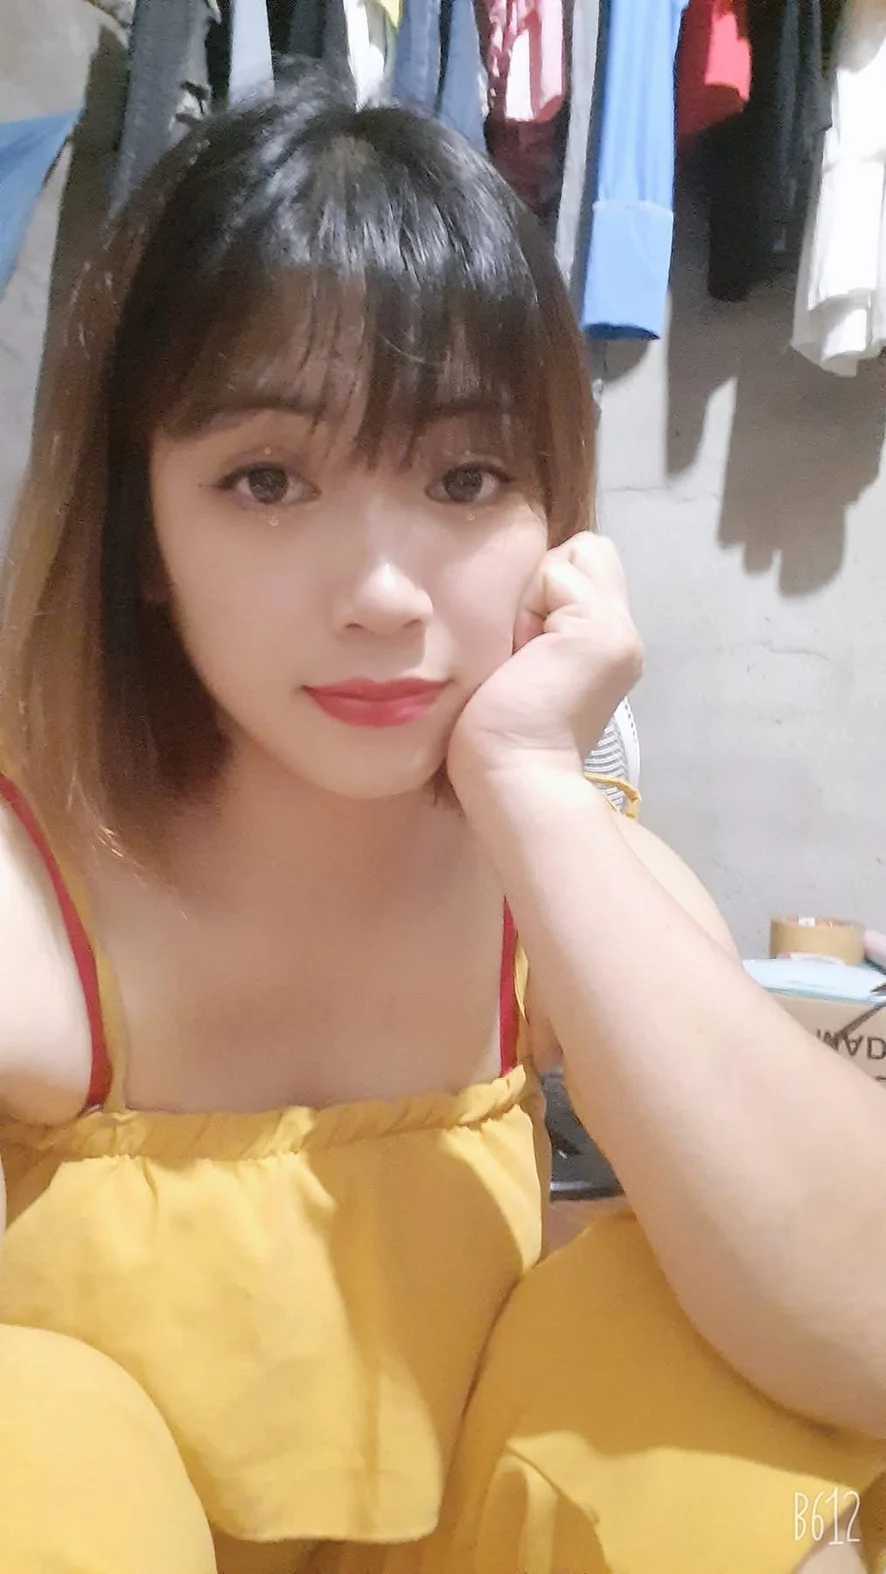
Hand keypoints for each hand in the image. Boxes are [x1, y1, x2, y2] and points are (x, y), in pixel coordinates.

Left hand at [447, 534, 643, 790]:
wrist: (511, 774)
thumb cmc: (497, 732)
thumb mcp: (522, 661)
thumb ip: (539, 622)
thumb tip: (525, 585)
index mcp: (603, 643)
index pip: (582, 567)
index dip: (543, 591)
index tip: (521, 651)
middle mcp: (622, 632)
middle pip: (585, 550)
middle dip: (543, 583)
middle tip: (522, 648)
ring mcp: (617, 629)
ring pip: (573, 553)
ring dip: (533, 596)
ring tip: (521, 653)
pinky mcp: (600, 628)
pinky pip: (556, 573)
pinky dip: (529, 606)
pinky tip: (523, 655)